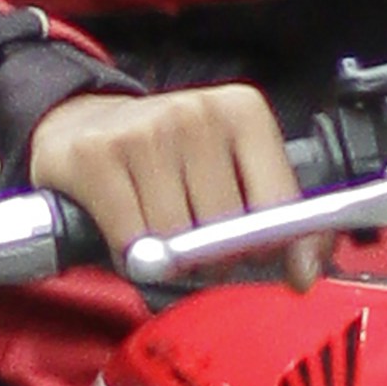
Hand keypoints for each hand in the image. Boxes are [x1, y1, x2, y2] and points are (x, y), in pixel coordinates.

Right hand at [26, 74, 300, 262]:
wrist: (82, 124)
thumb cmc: (166, 160)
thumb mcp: (231, 175)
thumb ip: (278, 224)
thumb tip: (305, 273)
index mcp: (243, 112)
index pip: (278, 205)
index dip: (270, 246)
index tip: (258, 254)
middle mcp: (196, 112)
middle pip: (224, 230)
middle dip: (210, 254)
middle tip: (191, 237)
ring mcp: (145, 130)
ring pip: (176, 239)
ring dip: (166, 256)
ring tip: (155, 227)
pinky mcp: (98, 155)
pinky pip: (131, 239)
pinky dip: (130, 253)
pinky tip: (126, 229)